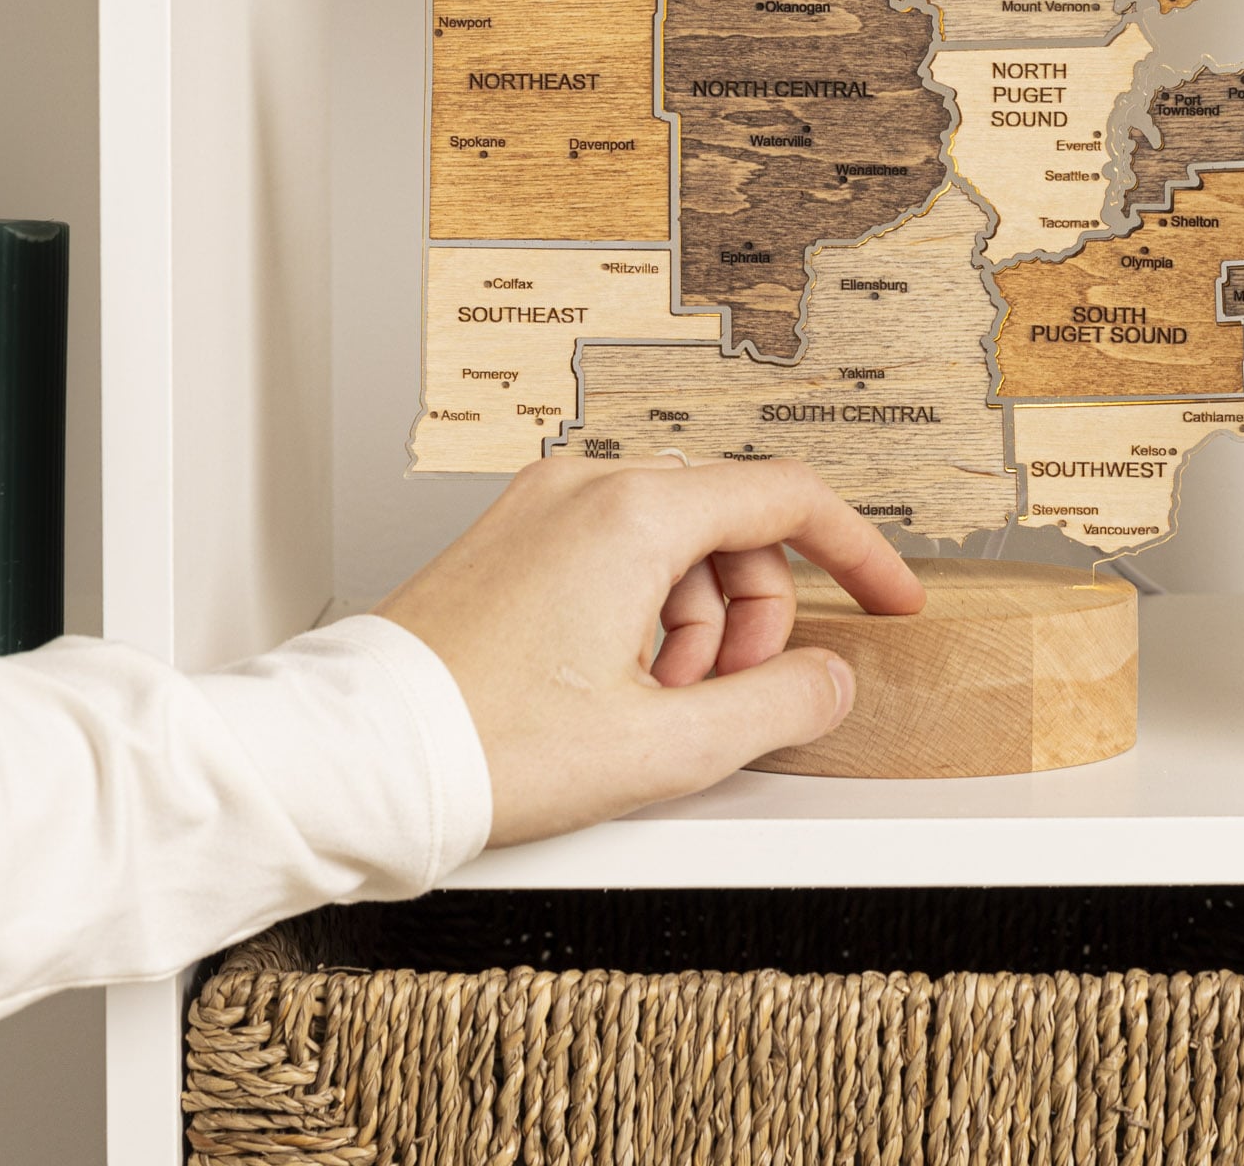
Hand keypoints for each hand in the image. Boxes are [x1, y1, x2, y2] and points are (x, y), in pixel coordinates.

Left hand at [377, 457, 924, 845]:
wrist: (355, 757)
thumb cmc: (480, 745)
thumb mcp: (661, 746)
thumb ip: (774, 705)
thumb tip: (828, 680)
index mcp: (635, 512)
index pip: (788, 497)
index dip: (857, 554)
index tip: (888, 602)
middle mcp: (589, 485)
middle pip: (731, 527)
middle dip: (751, 618)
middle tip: (722, 702)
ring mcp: (545, 505)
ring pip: (676, 545)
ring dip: (694, 626)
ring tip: (651, 708)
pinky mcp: (515, 535)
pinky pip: (618, 553)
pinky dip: (642, 614)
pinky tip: (614, 685)